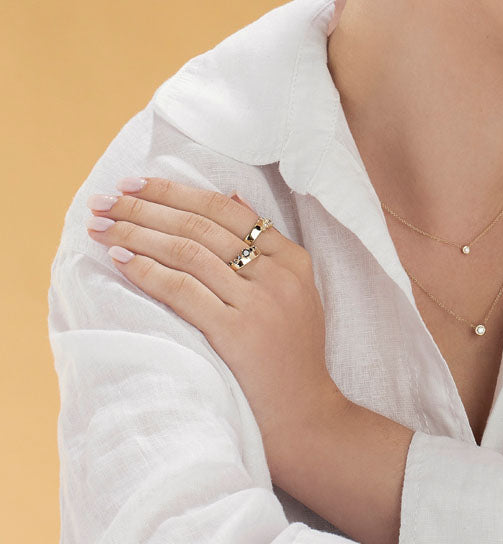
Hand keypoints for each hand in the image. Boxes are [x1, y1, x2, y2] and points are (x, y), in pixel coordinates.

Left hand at [85, 176, 345, 476]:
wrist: (304, 414)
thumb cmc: (292, 354)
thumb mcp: (295, 291)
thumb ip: (268, 245)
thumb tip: (230, 195)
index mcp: (293, 259)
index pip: (228, 210)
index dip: (178, 193)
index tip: (137, 184)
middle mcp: (276, 274)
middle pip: (203, 225)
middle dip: (148, 207)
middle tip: (106, 198)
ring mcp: (258, 303)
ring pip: (189, 251)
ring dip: (138, 234)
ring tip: (102, 226)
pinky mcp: (236, 333)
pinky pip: (183, 291)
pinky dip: (149, 271)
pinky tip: (121, 260)